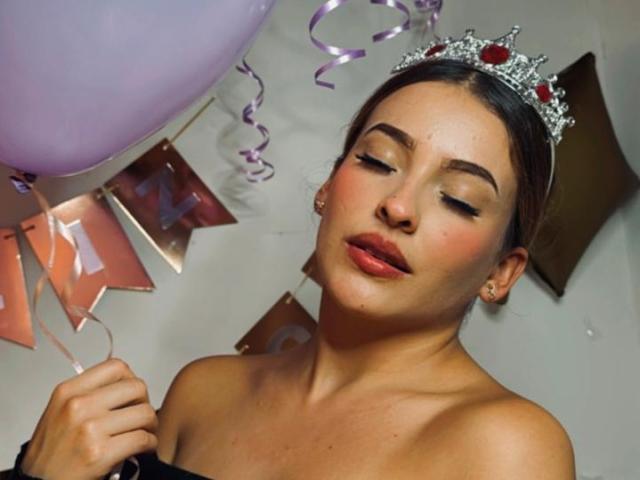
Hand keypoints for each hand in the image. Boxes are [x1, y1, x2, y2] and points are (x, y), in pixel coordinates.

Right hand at [20, 358, 157, 479]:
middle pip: (136, 387)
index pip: (116, 367)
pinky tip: (144, 449)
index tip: (132, 396)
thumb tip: (124, 384)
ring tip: (145, 433)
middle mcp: (78, 405)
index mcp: (68, 391)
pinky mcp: (99, 453)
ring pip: (144, 413)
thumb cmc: (51, 452)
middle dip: (145, 402)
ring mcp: (89, 429)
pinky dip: (150, 444)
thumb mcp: (60, 411)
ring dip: (151, 425)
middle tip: (143, 417)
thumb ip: (87, 394)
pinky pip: (142, 439)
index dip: (131, 380)